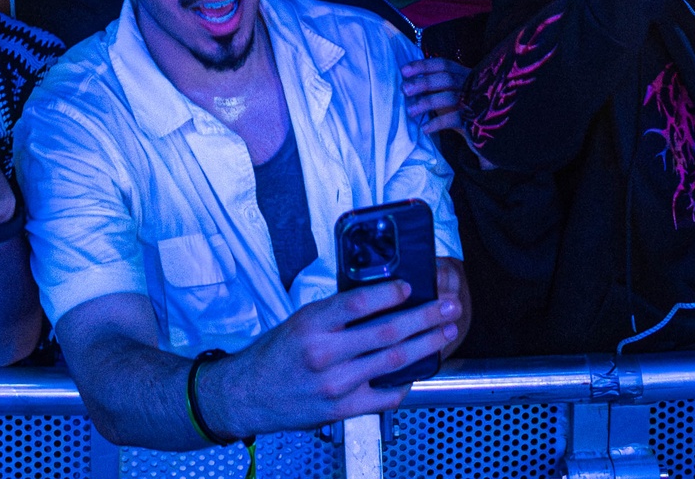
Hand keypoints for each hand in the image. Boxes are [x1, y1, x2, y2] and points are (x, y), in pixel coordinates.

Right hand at [222, 278, 463, 430]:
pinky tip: (419, 370)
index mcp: (312, 324)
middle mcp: (325, 354)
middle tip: (447, 306)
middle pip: (387, 332)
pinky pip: (385, 394)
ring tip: (445, 332)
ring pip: (393, 361)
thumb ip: (335, 314)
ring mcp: (336, 384)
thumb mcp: (298, 321)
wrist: (247, 395)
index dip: (390, 293)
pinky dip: (405, 382)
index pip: (359, 303)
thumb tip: (377, 300)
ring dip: (425, 345)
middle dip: (425, 317)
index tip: (410, 286)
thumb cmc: (273, 355)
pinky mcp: (342, 409)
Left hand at [400, 57, 469, 137]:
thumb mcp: (455, 92)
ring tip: (410, 111)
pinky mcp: (477, 120)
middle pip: (446, 79)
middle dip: (423, 82)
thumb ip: (438, 86)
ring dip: (427, 103)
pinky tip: (425, 128)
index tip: (404, 70)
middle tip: (404, 89)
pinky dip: (437, 123)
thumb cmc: (466, 109)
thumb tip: (409, 82)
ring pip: (450, 97)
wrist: (491, 131)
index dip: (423, 66)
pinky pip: (455, 119)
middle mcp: (472, 85)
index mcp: (466, 75)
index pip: (444, 64)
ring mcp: (476, 102)